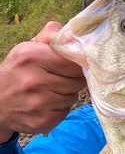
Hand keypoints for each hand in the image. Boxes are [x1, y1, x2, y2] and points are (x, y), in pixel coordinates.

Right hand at [0, 21, 86, 143]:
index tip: (76, 65)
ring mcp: (39, 103)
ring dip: (68, 94)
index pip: (72, 61)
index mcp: (31, 57)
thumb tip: (67, 33)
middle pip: (77, 81)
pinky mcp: (43, 120)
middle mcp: (34, 80)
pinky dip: (61, 108)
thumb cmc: (18, 73)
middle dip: (74, 79)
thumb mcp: (27, 50)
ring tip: (53, 91)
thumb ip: (48, 38)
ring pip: (73, 96)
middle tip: (62, 79)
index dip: (78, 64)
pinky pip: (66, 111)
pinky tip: (48, 104)